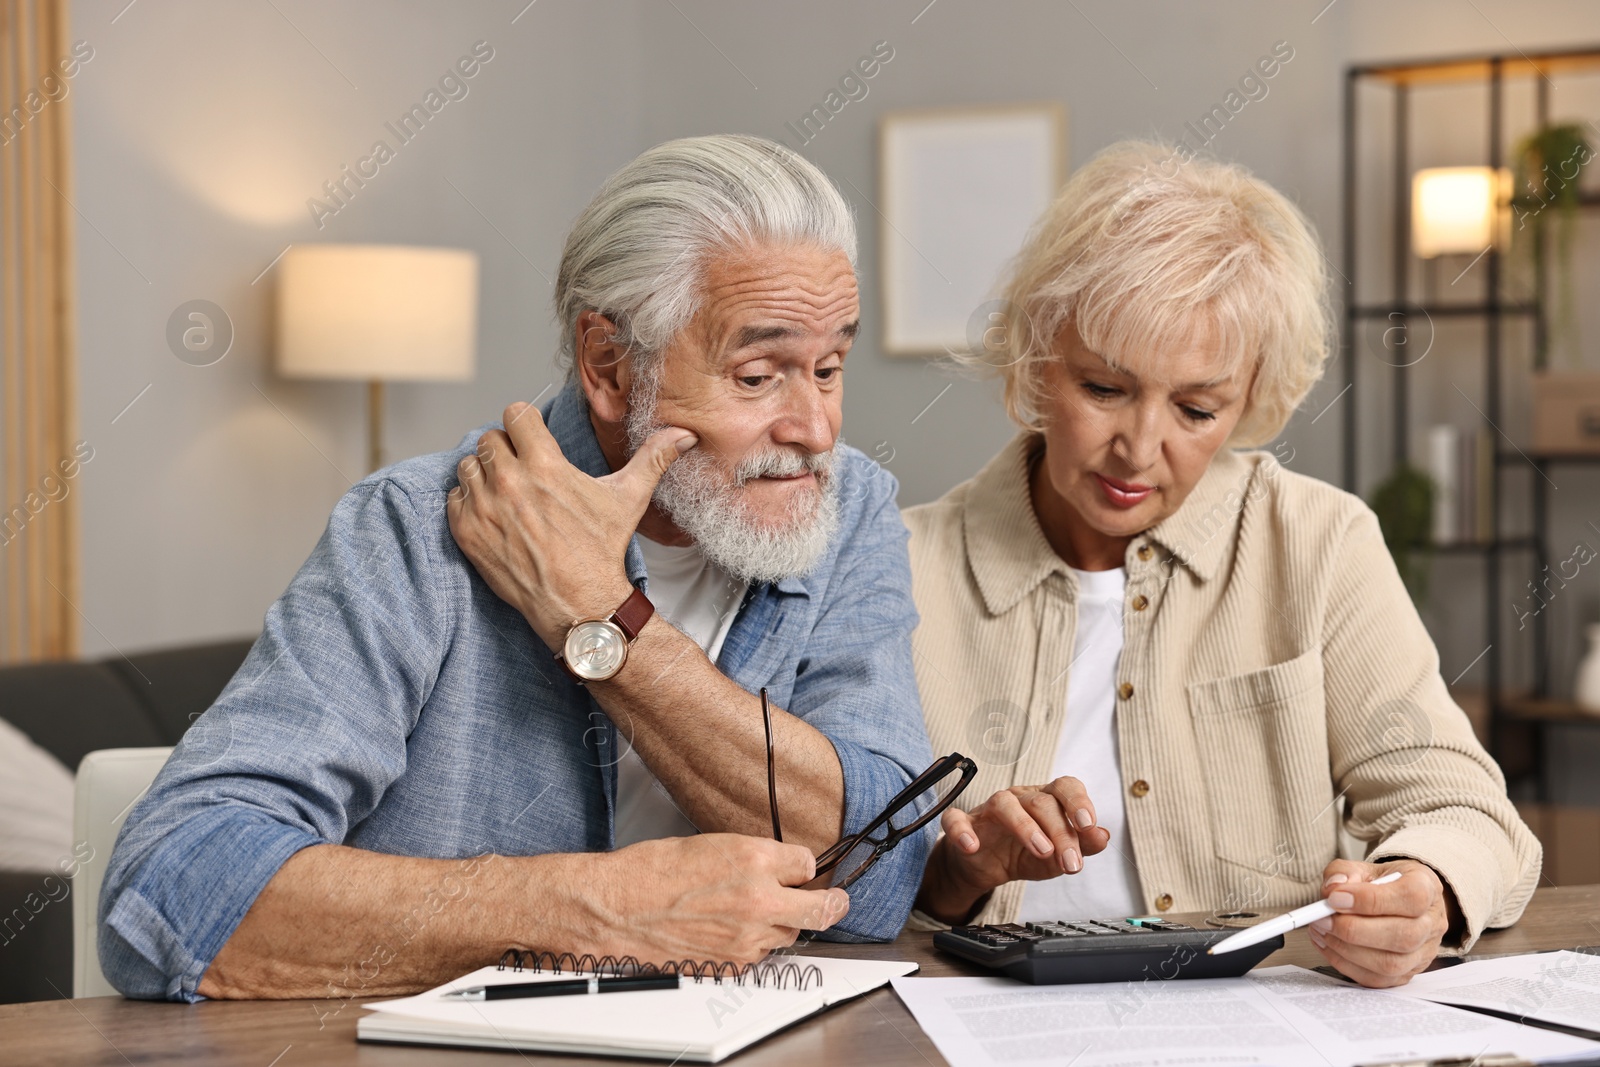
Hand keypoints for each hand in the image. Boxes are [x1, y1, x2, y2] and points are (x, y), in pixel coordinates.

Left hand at [447, 401, 695, 647]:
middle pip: (489, 438)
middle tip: (521, 470)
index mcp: (545, 465)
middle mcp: (509, 482)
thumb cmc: (602, 550)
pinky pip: (453, 498)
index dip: (525, 425)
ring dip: (483, 473)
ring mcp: (484, 508)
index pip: (515, 414)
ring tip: (505, 492)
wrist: (579, 603)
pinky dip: (467, 503)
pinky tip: (492, 515)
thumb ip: (653, 459)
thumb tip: (684, 435)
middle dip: (505, 449)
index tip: (532, 439)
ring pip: (467, 466)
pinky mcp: (467, 534)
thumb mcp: (629, 499)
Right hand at [591, 835, 848, 964]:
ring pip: (791, 932)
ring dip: (785, 921)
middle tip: (838, 900)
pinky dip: (757, 942)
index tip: (802, 869)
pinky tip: (735, 928)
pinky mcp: (734, 961)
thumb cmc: (654, 871)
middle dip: (831, 903)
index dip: (803, 866)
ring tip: (763, 911)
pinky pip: (763, 953)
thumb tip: (778, 865)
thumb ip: (753, 856)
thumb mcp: (712, 844)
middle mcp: (759, 898)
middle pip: (821, 907)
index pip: (808, 863)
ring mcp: (749, 935)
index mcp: (754, 859)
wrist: (620, 907)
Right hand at [915, 777, 1111, 924]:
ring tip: (1041, 852)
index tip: (1088, 825)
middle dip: (1060, 833)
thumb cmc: (1023, 853)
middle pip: (1041, 803)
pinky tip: (972, 846)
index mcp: (1046, 800)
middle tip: (1071, 863)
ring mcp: (989, 809)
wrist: (984, 866)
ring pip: (1005, 804)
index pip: (1065, 787)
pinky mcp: (963, 824)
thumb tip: (1104, 835)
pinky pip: (956, 820)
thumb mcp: (1058, 855)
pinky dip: (962, 831)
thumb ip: (1082, 846)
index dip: (1078, 802)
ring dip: (1025, 827)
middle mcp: (1019, 798)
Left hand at [1307, 858, 1458, 987]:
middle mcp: (1432, 922)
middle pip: (1403, 936)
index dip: (1370, 899)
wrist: (1398, 898)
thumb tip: (1332, 889)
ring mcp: (1424, 952)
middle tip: (1321, 919)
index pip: (1410, 896)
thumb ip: (1345, 872)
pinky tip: (1327, 945)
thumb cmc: (1383, 883)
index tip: (1335, 898)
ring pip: (1391, 964)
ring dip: (1347, 950)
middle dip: (1354, 930)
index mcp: (1427, 887)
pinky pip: (1378, 979)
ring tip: (1321, 931)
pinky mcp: (1407, 973)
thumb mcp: (1364, 867)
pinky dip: (1346, 964)